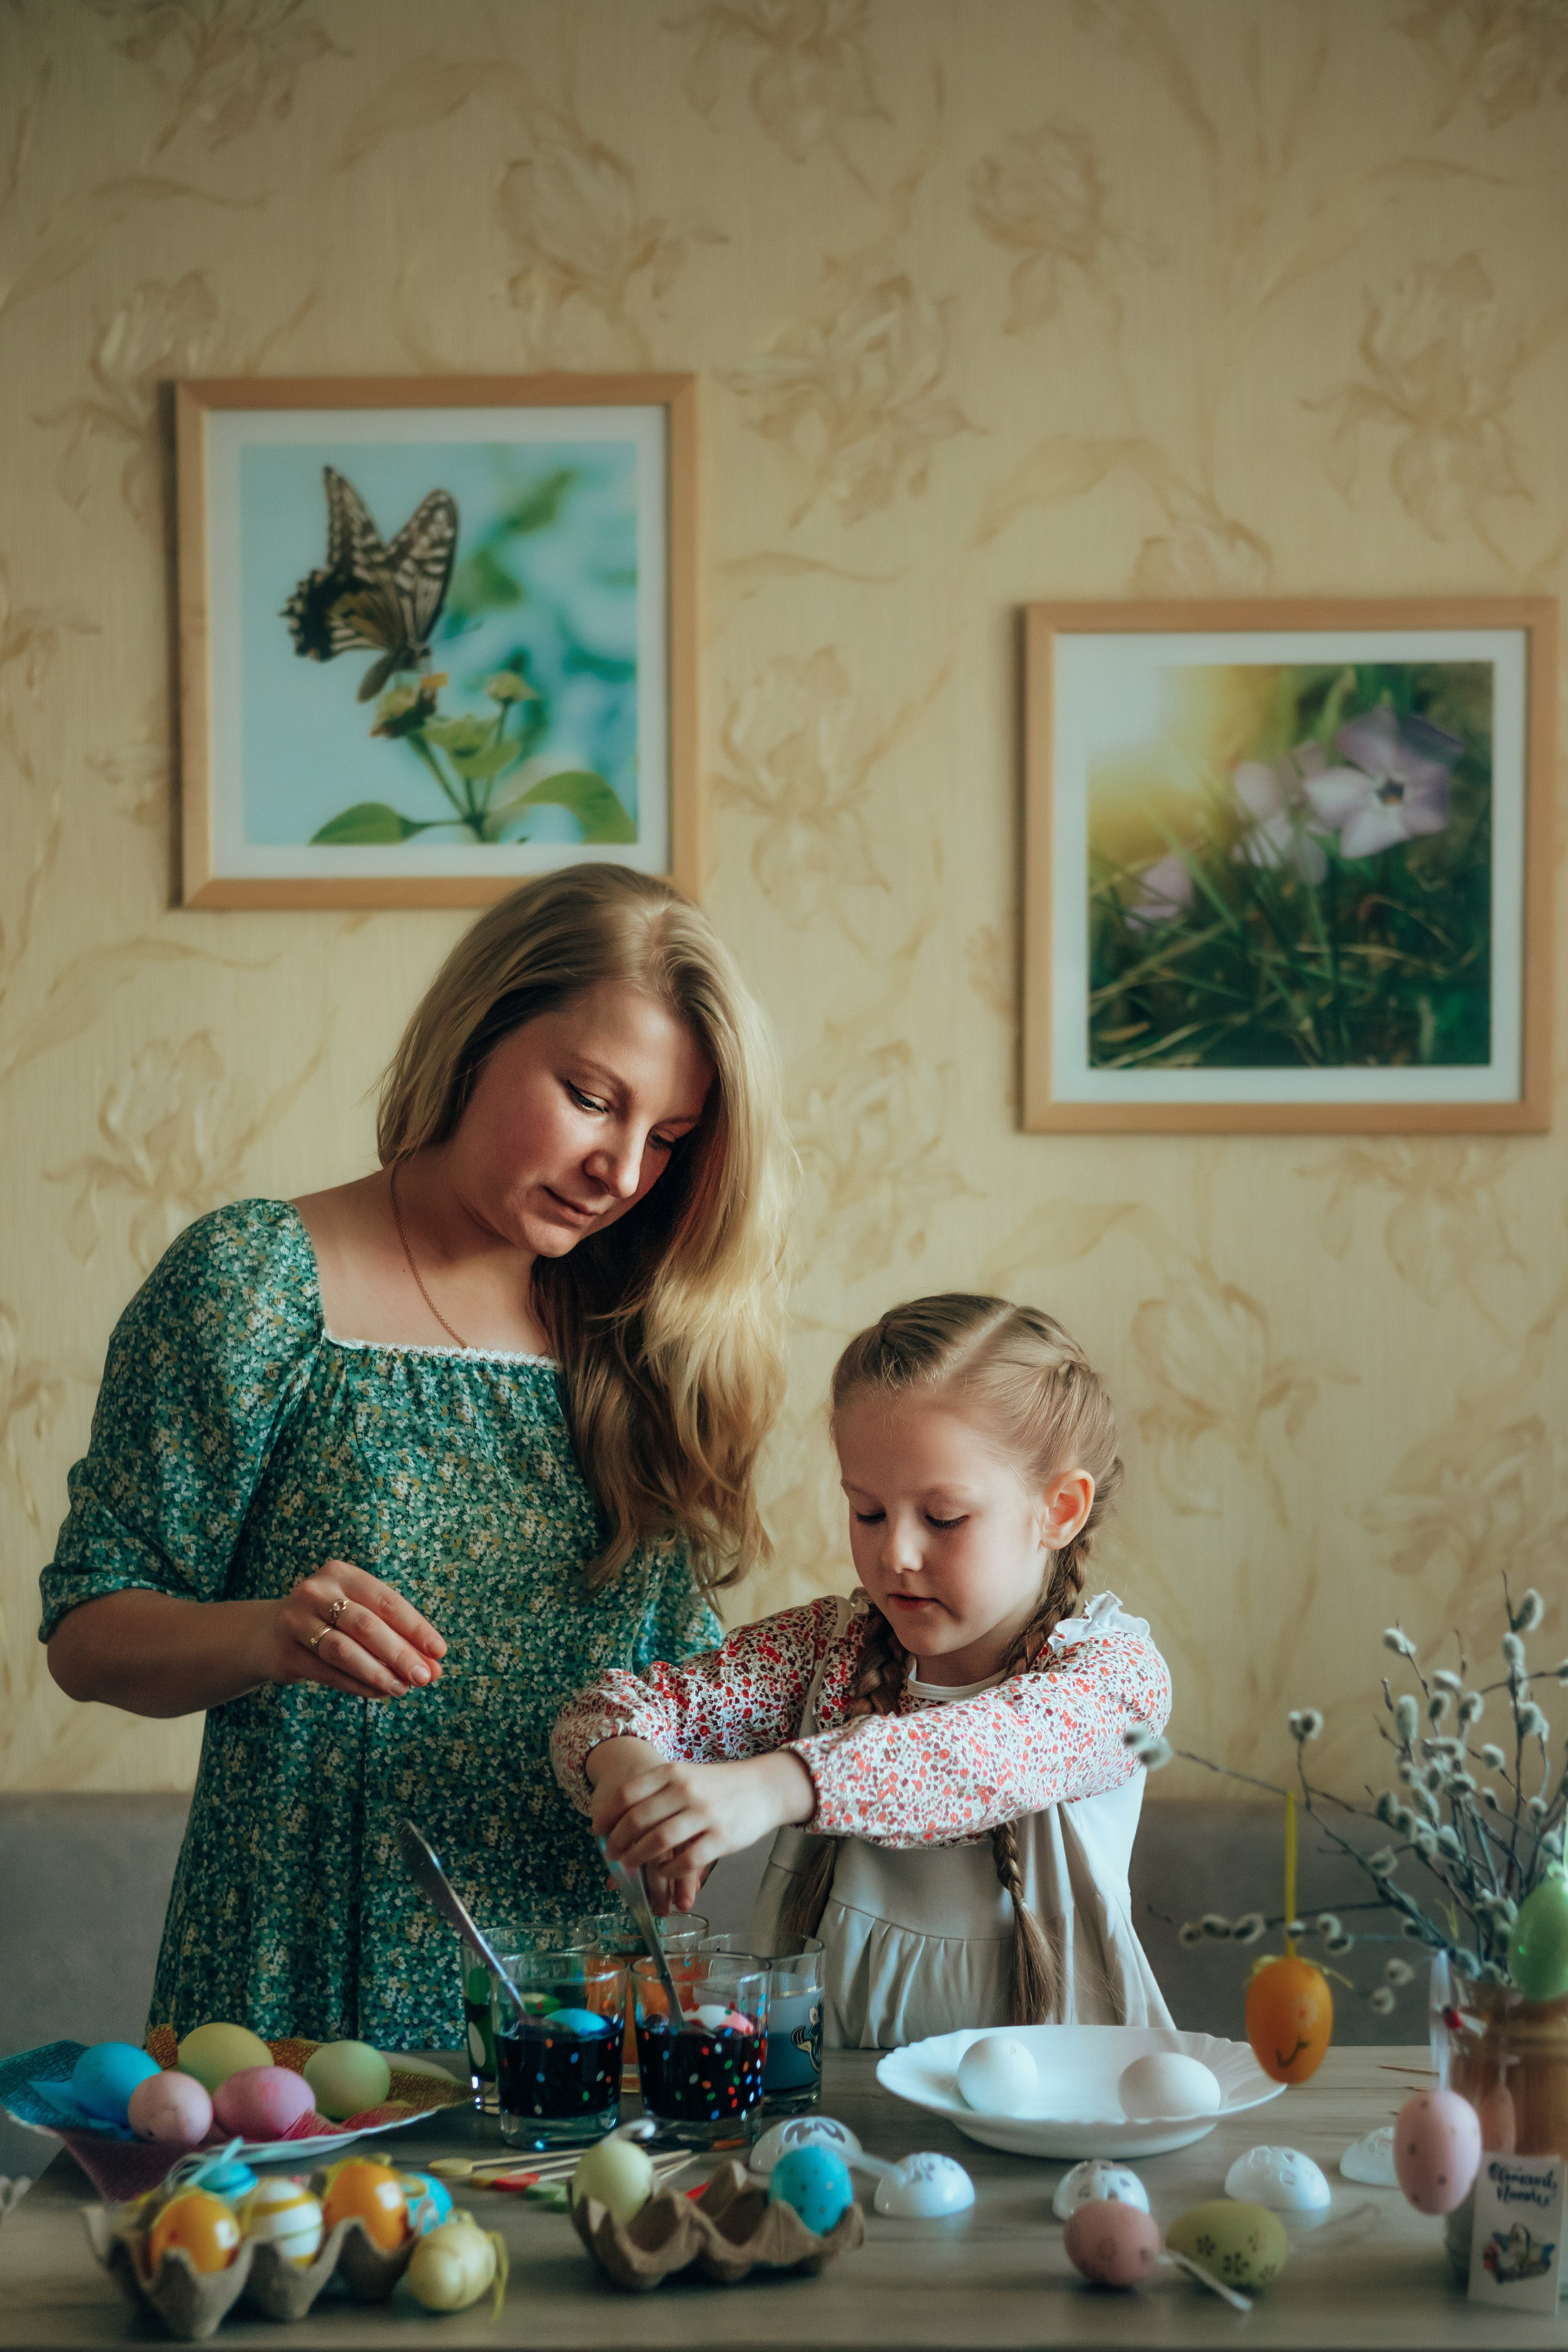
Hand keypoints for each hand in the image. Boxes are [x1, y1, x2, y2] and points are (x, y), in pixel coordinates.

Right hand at [269, 1561, 446, 1701]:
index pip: (387, 1601)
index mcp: (342, 1574)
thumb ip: (396, 1637)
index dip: (415, 1628)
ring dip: (378, 1672)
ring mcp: (296, 1621)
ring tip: (403, 1689)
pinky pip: (328, 1672)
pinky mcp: (285, 1652)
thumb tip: (435, 1667)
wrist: (268, 1634)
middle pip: (366, 1625)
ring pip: (344, 1650)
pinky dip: (358, 1685)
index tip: (439, 1651)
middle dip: (400, 1653)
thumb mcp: (360, 1616)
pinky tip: (379, 1693)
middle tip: (426, 1677)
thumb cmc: (330, 1621)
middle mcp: (316, 1592)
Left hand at [592, 1751, 814, 1885]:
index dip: (608, 1815)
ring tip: (629, 1866)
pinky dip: (669, 1870)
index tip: (597, 1830)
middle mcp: (685, 1791)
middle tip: (611, 1854)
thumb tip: (620, 1818)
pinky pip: (686, 1860)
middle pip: (638, 1819)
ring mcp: (704, 1814)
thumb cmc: (719, 1785)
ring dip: (638, 1857)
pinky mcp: (721, 1838)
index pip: (628, 1793)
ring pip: (658, 1841)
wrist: (764, 1787)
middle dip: (618, 1841)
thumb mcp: (686, 1776)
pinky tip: (664, 1872)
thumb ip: (658, 1792)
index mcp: (673, 1773)